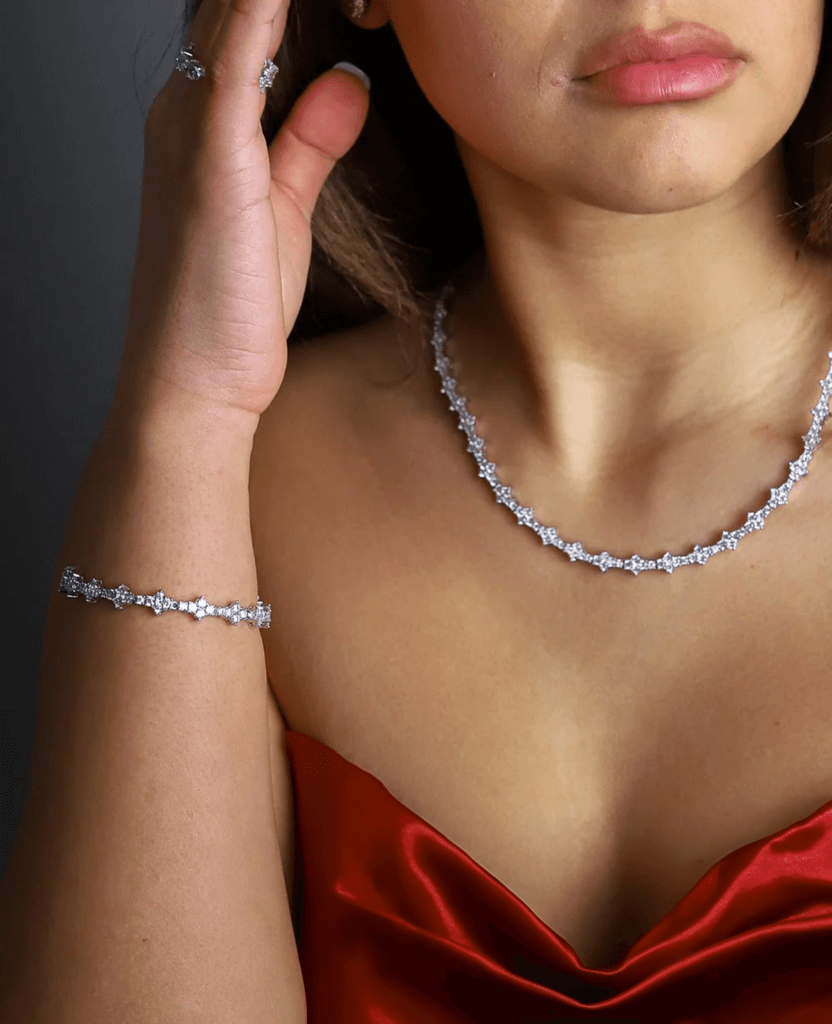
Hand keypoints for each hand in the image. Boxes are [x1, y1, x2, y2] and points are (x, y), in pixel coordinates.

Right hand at [112, 0, 369, 430]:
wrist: (193, 381)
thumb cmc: (230, 308)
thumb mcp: (285, 209)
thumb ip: (310, 141)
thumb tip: (347, 82)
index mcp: (201, 120)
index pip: (243, 20)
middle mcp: (184, 110)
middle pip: (233, 5)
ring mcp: (191, 129)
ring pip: (232, 15)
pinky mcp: (210, 158)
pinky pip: (235, 60)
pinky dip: (261, 16)